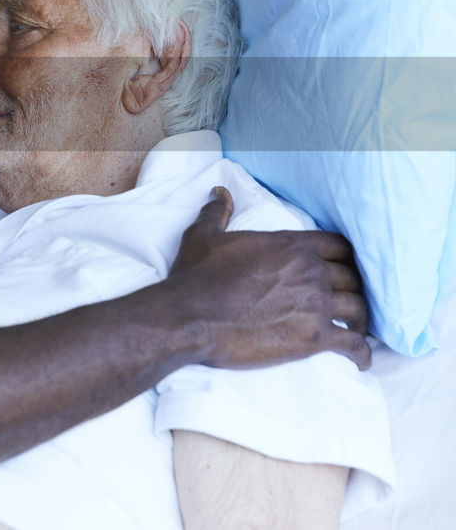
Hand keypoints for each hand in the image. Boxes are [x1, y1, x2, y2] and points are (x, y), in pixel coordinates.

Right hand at [168, 187, 370, 370]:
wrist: (189, 317)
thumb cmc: (196, 277)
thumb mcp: (203, 236)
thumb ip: (218, 212)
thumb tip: (221, 192)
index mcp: (290, 246)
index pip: (339, 246)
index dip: (345, 258)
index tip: (345, 270)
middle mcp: (310, 271)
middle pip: (352, 278)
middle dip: (353, 290)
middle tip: (349, 302)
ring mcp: (315, 305)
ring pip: (359, 308)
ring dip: (361, 319)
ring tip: (357, 329)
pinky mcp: (314, 338)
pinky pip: (353, 344)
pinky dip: (362, 353)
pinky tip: (361, 360)